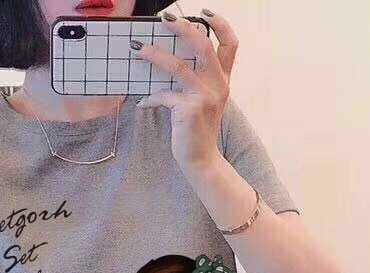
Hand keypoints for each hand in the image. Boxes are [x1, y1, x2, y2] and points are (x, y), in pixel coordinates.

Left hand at [133, 10, 237, 174]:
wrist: (201, 160)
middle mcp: (217, 86)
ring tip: (138, 49)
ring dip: (155, 55)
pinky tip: (142, 103)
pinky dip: (150, 98)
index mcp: (223, 80)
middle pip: (203, 46)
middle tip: (165, 19)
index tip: (204, 12)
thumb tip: (172, 59)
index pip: (231, 44)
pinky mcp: (188, 110)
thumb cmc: (198, 130)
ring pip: (178, 66)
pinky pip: (163, 96)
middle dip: (183, 28)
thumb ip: (196, 80)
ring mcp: (204, 98)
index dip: (220, 24)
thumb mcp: (204, 101)